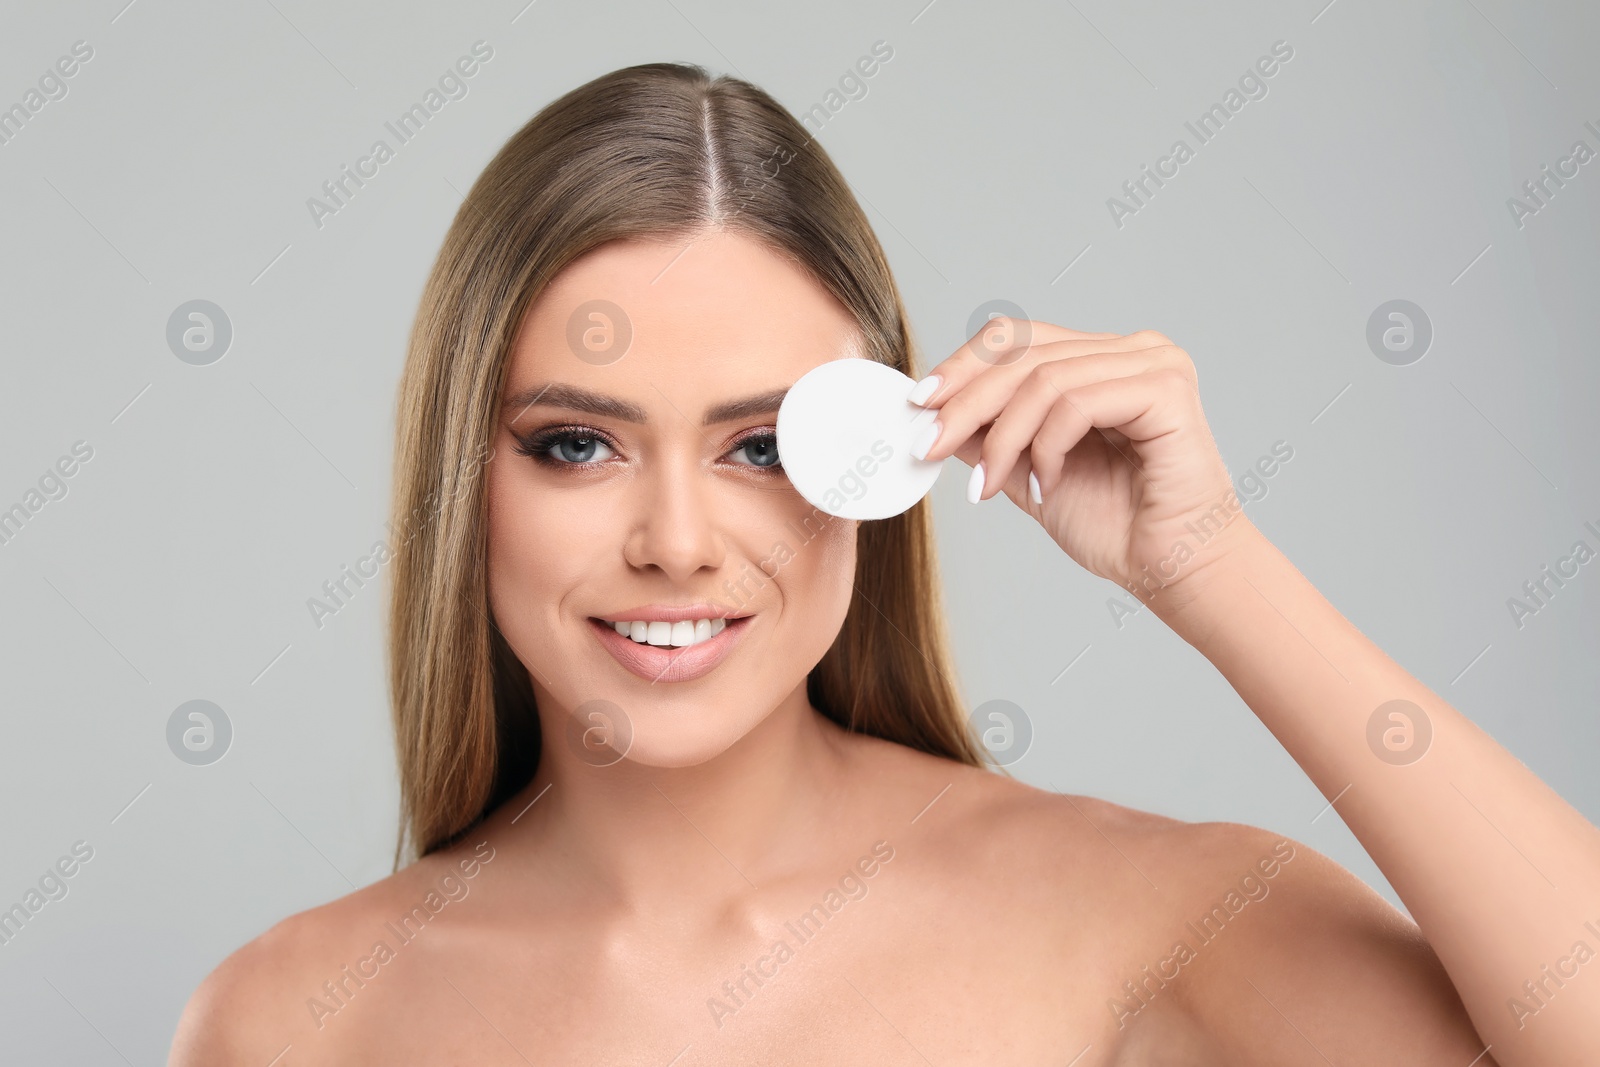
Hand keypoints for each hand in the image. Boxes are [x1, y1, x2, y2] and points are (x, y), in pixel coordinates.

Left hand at [907, 319, 1257, 601]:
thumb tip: (933, 411)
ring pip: (1044, 380)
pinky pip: (1077, 401)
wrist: (1172, 572)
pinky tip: (1049, 484)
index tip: (920, 406)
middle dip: (965, 403)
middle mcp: (1131, 350)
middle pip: (1024, 353)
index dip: (963, 367)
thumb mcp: (1030, 472)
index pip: (1019, 338)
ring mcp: (1154, 362)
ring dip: (1003, 438)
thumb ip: (990, 436)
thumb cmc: (1118, 528)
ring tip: (993, 485)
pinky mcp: (1166, 387)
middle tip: (930, 446)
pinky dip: (1048, 446)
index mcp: (1102, 360)